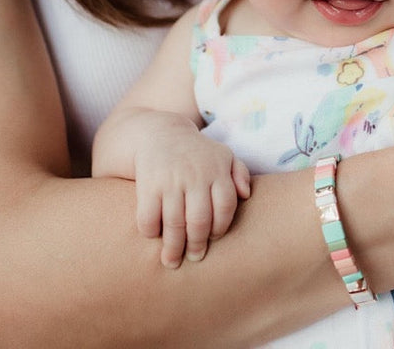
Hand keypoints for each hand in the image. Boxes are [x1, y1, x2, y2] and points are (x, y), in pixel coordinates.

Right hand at [133, 124, 251, 268]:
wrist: (159, 133)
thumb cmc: (197, 152)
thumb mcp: (223, 155)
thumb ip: (239, 173)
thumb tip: (246, 195)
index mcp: (216, 170)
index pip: (225, 206)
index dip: (220, 227)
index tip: (213, 239)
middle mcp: (195, 175)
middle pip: (200, 220)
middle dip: (197, 244)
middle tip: (195, 257)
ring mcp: (170, 180)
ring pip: (174, 223)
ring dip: (173, 247)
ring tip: (172, 261)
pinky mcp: (147, 184)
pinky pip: (148, 217)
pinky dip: (150, 232)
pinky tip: (154, 237)